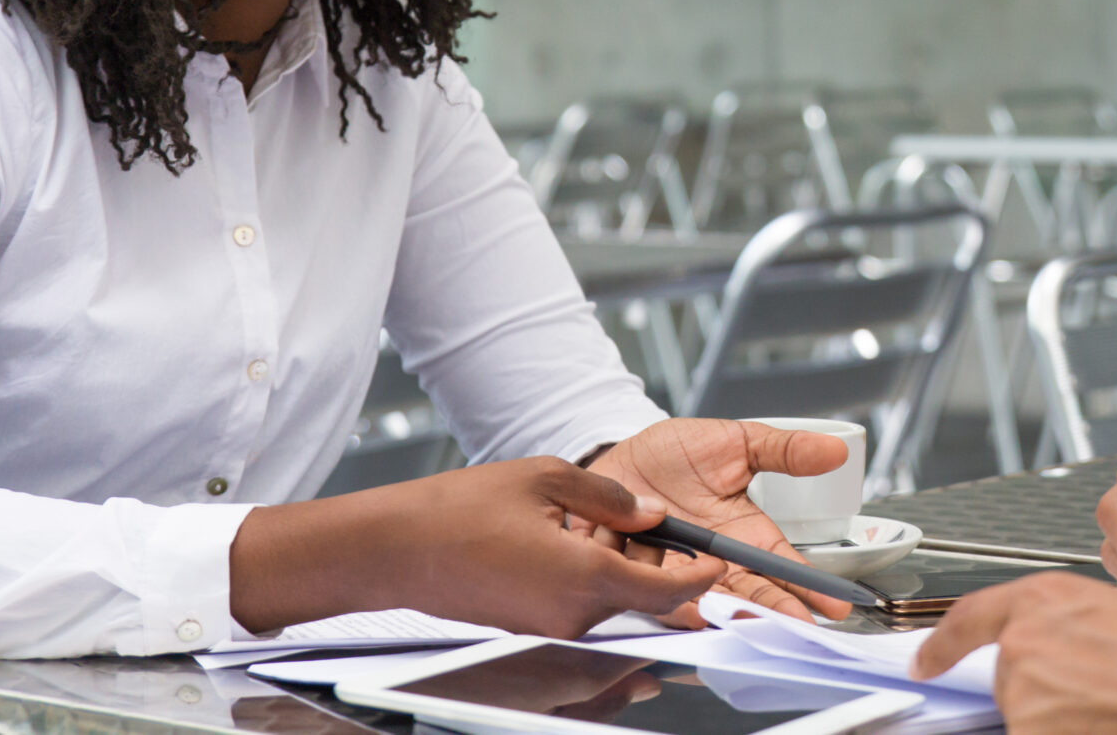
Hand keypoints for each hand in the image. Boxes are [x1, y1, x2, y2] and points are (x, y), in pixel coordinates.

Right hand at [228, 456, 724, 637]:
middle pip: (646, 607)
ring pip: (614, 616)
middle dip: (671, 582)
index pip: (670, 591)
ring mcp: (549, 633)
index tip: (720, 564)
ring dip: (631, 590)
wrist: (395, 552)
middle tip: (682, 552)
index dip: (704, 578)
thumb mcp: (544, 478)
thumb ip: (608, 496)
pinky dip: (597, 600)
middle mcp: (572, 618)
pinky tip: (586, 567)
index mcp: (585, 576)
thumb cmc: (458, 512)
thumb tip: (651, 513)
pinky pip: (582, 624)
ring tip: (632, 556)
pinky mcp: (529, 636)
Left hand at [588, 418, 853, 621]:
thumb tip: (835, 449)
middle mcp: (711, 562)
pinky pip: (651, 594)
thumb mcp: (737, 443)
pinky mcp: (634, 572)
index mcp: (743, 536)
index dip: (807, 586)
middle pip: (749, 595)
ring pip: (703, 601)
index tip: (834, 605)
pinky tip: (689, 609)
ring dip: (723, 612)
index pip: (780, 566)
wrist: (619, 451)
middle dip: (773, 612)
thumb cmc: (678, 453)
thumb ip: (784, 450)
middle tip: (795, 626)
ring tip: (742, 618)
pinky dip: (670, 604)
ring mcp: (674, 571)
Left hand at [912, 572, 1116, 734]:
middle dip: (1043, 690)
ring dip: (1057, 719)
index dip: (942, 644)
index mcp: (1047, 597)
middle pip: (1009, 676)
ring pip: (1025, 714)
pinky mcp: (1026, 730)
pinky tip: (1104, 727)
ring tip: (1111, 710)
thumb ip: (1069, 626)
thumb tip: (1052, 647)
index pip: (970, 617)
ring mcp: (1023, 688)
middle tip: (1098, 693)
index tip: (928, 660)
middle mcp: (1024, 638)